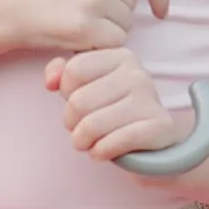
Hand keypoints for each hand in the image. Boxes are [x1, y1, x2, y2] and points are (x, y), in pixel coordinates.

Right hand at [0, 0, 169, 56]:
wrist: (5, 1)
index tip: (160, 11)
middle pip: (131, 6)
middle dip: (113, 14)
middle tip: (79, 11)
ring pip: (124, 27)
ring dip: (105, 32)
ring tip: (73, 22)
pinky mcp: (87, 25)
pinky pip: (113, 44)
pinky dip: (98, 47)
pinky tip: (74, 37)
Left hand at [45, 46, 188, 161]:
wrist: (156, 139)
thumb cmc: (116, 110)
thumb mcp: (89, 86)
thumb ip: (63, 74)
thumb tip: (50, 81)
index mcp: (120, 56)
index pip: (73, 71)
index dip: (66, 94)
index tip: (78, 104)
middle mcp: (137, 73)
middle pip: (78, 101)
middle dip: (71, 123)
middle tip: (81, 130)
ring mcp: (150, 99)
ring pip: (91, 125)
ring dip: (83, 141)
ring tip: (90, 143)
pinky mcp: (158, 127)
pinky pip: (112, 143)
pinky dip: (100, 152)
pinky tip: (102, 152)